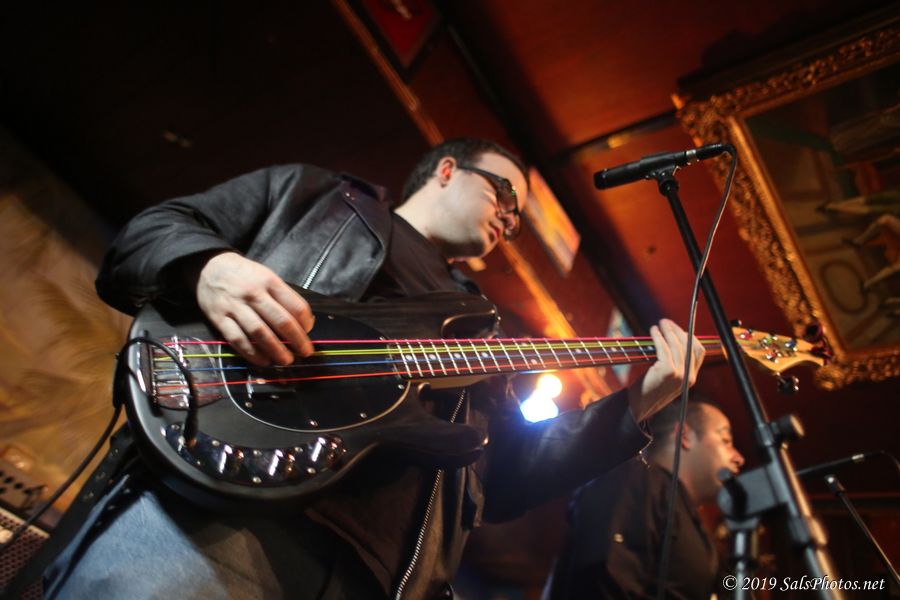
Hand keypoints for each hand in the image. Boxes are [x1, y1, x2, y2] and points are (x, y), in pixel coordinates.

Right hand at [192, 252, 314, 365]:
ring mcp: (235, 306)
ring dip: (276, 350)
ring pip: (260, 333)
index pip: (295, 305)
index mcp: (269, 281)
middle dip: (297, 340)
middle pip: (281, 321)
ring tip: (286, 360)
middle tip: (304, 352)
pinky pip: (238, 339)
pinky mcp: (219, 319)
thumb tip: (306, 322)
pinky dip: (252, 353)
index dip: (306, 323)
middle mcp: (253, 293)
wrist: (209, 267)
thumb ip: (284, 296)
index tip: (308, 333)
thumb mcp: (267, 276)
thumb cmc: (244, 275)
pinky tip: (264, 361)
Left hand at [627, 319, 704, 421]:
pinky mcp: (667, 372)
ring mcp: (679, 375)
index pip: (699, 352)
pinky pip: (664, 349)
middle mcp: (689, 377)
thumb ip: (675, 364)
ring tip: (659, 324)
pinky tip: (653, 331)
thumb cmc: (650, 390)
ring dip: (668, 331)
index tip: (678, 329)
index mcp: (691, 378)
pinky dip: (658, 337)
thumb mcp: (668, 378)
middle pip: (689, 345)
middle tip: (666, 322)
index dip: (690, 336)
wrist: (640, 407)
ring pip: (676, 345)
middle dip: (678, 330)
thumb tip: (672, 339)